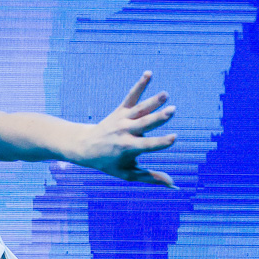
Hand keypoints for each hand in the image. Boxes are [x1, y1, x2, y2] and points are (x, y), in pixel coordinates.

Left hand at [78, 71, 177, 186]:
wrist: (84, 146)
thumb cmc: (109, 162)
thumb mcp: (127, 173)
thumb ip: (151, 178)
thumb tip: (174, 185)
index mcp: (128, 148)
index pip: (147, 145)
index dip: (160, 142)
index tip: (174, 137)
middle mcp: (125, 132)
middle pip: (145, 124)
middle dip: (158, 118)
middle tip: (173, 110)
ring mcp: (122, 119)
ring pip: (140, 109)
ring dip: (152, 101)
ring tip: (165, 94)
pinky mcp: (120, 110)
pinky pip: (131, 96)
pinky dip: (139, 85)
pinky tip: (149, 73)